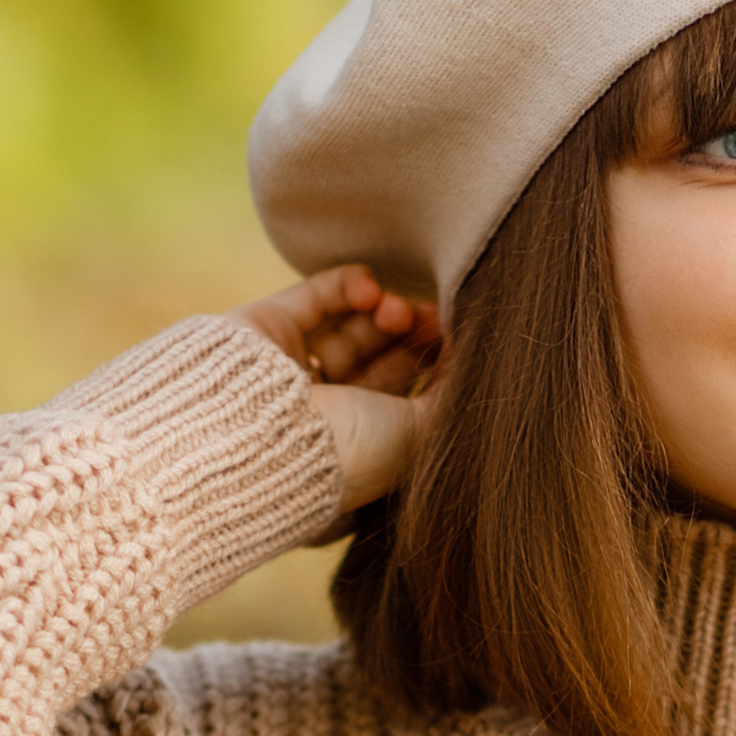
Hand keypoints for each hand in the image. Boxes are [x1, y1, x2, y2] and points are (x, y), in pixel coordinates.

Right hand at [233, 267, 442, 516]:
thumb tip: (475, 365)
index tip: (458, 340)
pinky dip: (348, 286)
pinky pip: (316, 297)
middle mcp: (327, 408)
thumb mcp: (417, 433)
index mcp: (360, 442)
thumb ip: (449, 398)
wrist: (260, 432)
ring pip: (352, 326)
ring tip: (397, 310)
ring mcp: (294, 368)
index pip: (404, 392)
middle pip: (381, 356)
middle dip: (411, 333)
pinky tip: (370, 288)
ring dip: (383, 310)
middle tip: (431, 317)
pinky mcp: (269, 328)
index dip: (433, 362)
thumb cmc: (345, 450)